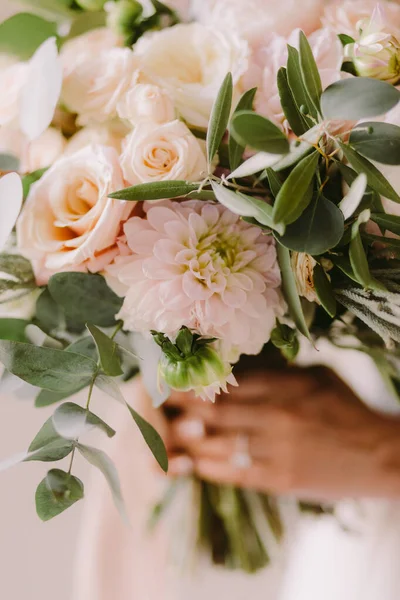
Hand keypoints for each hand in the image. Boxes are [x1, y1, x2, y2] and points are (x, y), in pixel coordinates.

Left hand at [165, 367, 399, 500]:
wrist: (378, 454)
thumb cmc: (344, 408)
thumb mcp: (315, 376)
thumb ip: (275, 373)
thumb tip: (231, 368)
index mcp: (285, 386)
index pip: (225, 383)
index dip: (191, 383)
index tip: (167, 380)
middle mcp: (276, 416)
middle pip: (213, 412)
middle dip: (178, 410)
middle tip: (152, 407)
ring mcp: (276, 450)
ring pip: (216, 445)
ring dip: (185, 442)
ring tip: (163, 437)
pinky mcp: (279, 479)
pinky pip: (232, 474)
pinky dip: (207, 468)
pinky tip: (191, 463)